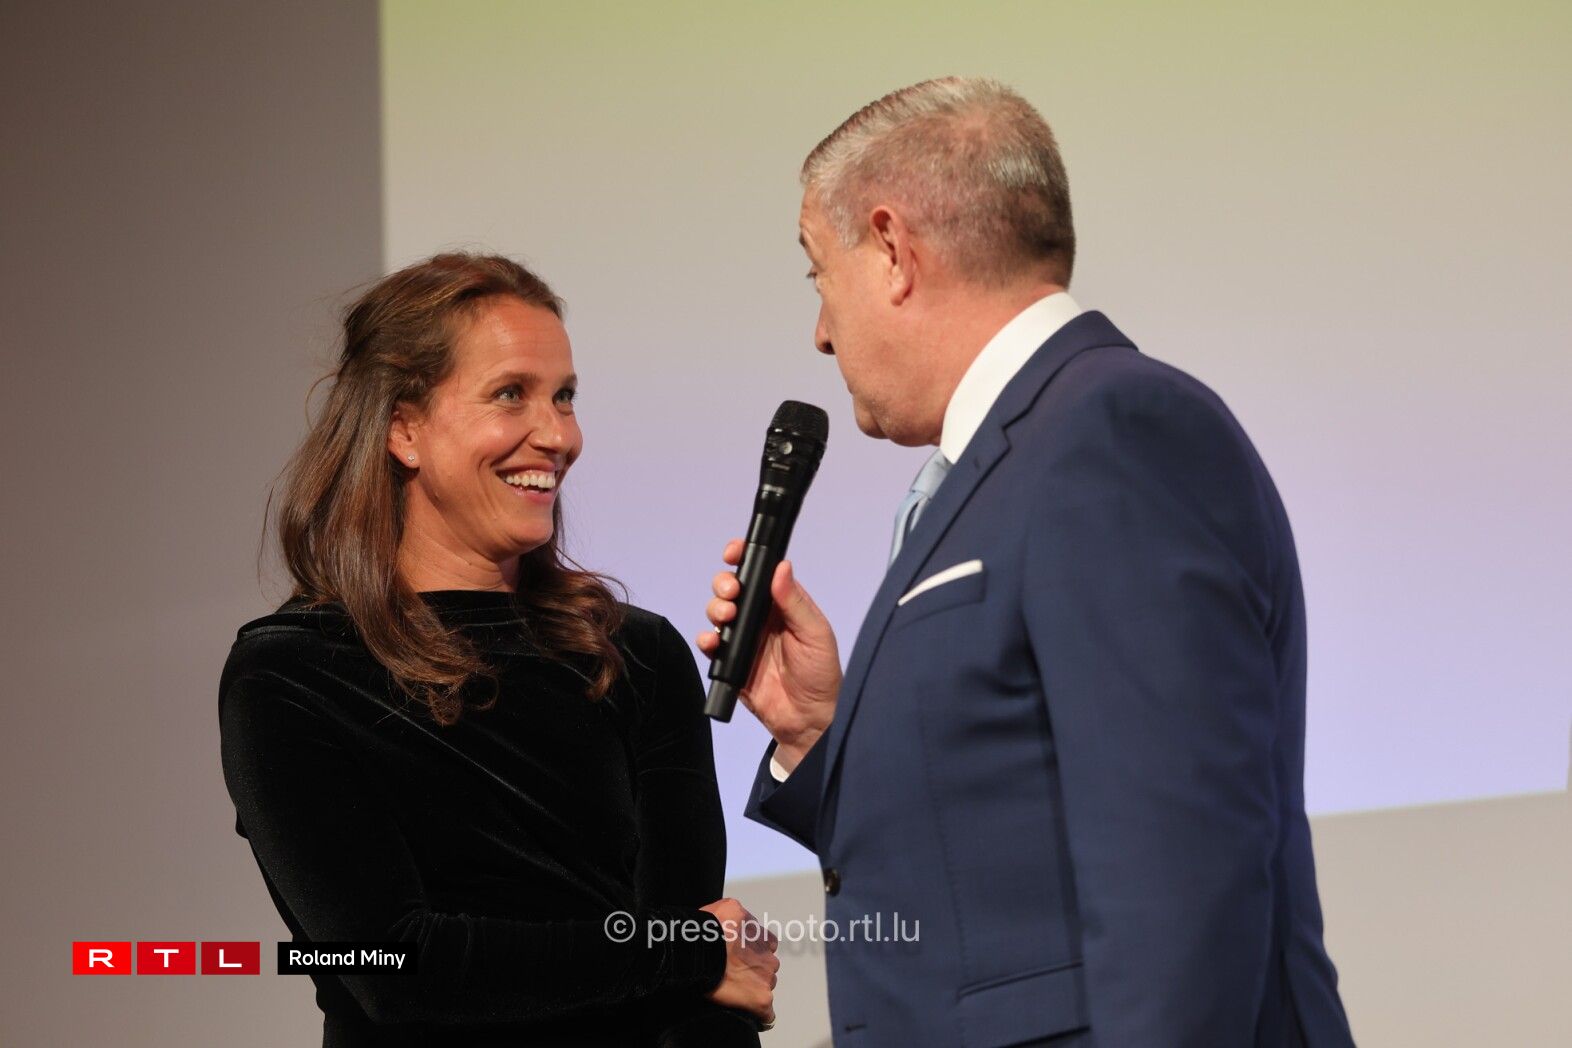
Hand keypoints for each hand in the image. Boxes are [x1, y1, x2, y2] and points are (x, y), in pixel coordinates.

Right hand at [696, 538, 840, 770]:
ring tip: (726, 617)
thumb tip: (781, 567)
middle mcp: (760, 617)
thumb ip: (795, 602)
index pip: (759, 573)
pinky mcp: (731, 661)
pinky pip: (712, 645)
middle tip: (732, 593)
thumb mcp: (815, 633)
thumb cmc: (821, 673)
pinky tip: (714, 642)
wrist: (808, 719)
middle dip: (725, 584)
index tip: (734, 553)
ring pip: (718, 612)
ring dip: (716, 608)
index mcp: (782, 604)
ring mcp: (744, 639)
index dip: (744, 558)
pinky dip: (707, 640)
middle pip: (732, 588)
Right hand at [700, 897, 778, 1025]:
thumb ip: (736, 916)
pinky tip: (750, 1014)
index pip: (766, 944)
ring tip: (734, 992)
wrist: (696, 952)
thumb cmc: (703, 933)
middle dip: (753, 969)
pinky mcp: (761, 998)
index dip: (752, 951)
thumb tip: (730, 922)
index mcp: (758, 933)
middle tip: (733, 974)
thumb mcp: (723, 909)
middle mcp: (766, 954)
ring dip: (754, 987)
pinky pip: (767, 1013)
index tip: (740, 957)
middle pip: (766, 965)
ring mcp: (765, 976)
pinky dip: (760, 1014)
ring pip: (766, 985)